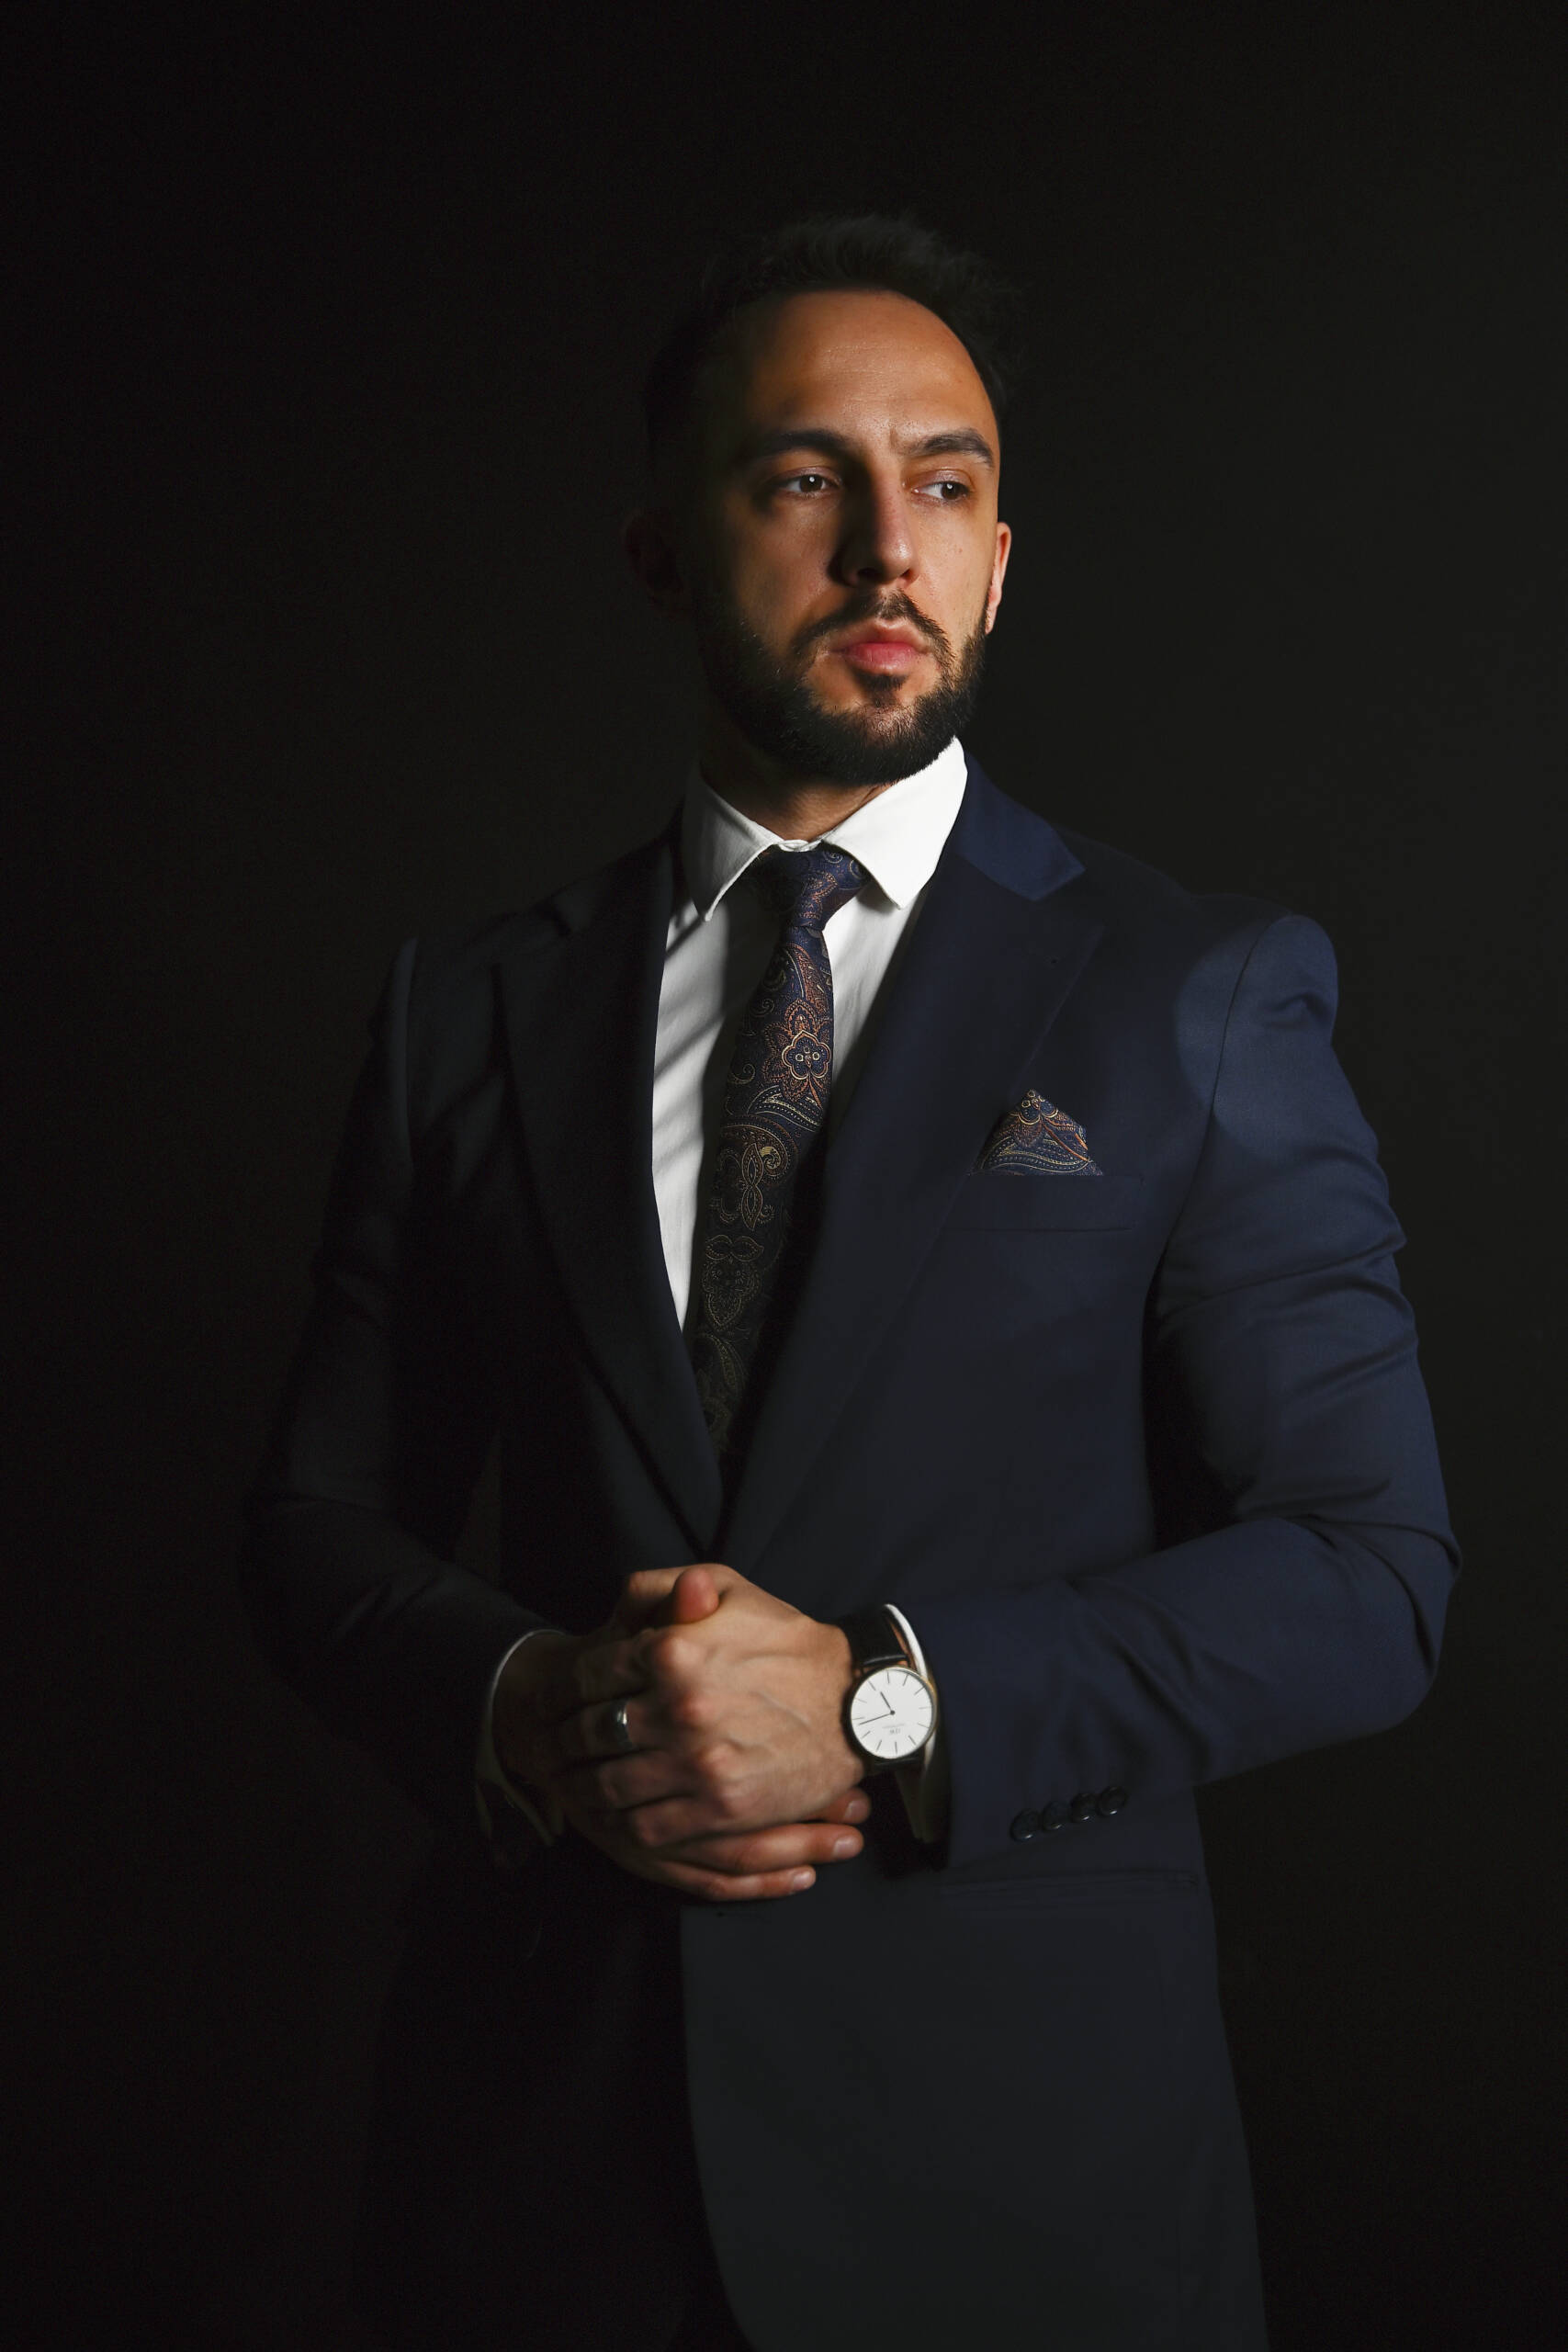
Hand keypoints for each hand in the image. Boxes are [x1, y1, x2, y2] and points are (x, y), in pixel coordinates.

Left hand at [492, 1567, 867, 1901]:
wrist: (855, 1701)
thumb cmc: (787, 1641)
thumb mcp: (731, 1589)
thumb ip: (664, 1585)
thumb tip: (619, 1603)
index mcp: (673, 1651)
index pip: (587, 1677)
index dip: (557, 1693)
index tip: (546, 1704)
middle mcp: (679, 1709)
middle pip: (589, 1735)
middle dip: (561, 1742)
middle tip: (549, 1747)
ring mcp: (699, 1764)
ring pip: (609, 1786)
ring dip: (581, 1787)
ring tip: (571, 1783)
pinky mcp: (720, 1808)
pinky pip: (647, 1827)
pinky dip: (619, 1824)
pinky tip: (611, 1816)